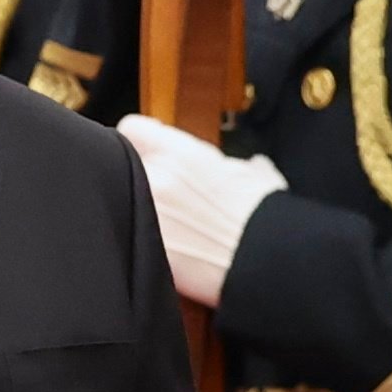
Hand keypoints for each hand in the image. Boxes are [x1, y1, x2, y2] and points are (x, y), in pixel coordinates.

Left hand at [121, 114, 286, 303]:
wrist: (268, 262)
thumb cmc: (267, 219)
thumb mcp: (257, 177)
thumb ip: (236, 166)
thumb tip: (248, 167)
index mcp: (181, 154)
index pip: (132, 129)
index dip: (140, 142)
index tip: (148, 153)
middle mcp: (156, 179)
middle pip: (123, 168)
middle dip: (140, 179)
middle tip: (164, 196)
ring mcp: (148, 216)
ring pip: (125, 203)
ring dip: (140, 211)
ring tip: (169, 227)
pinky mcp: (148, 251)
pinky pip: (134, 239)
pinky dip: (144, 243)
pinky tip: (168, 251)